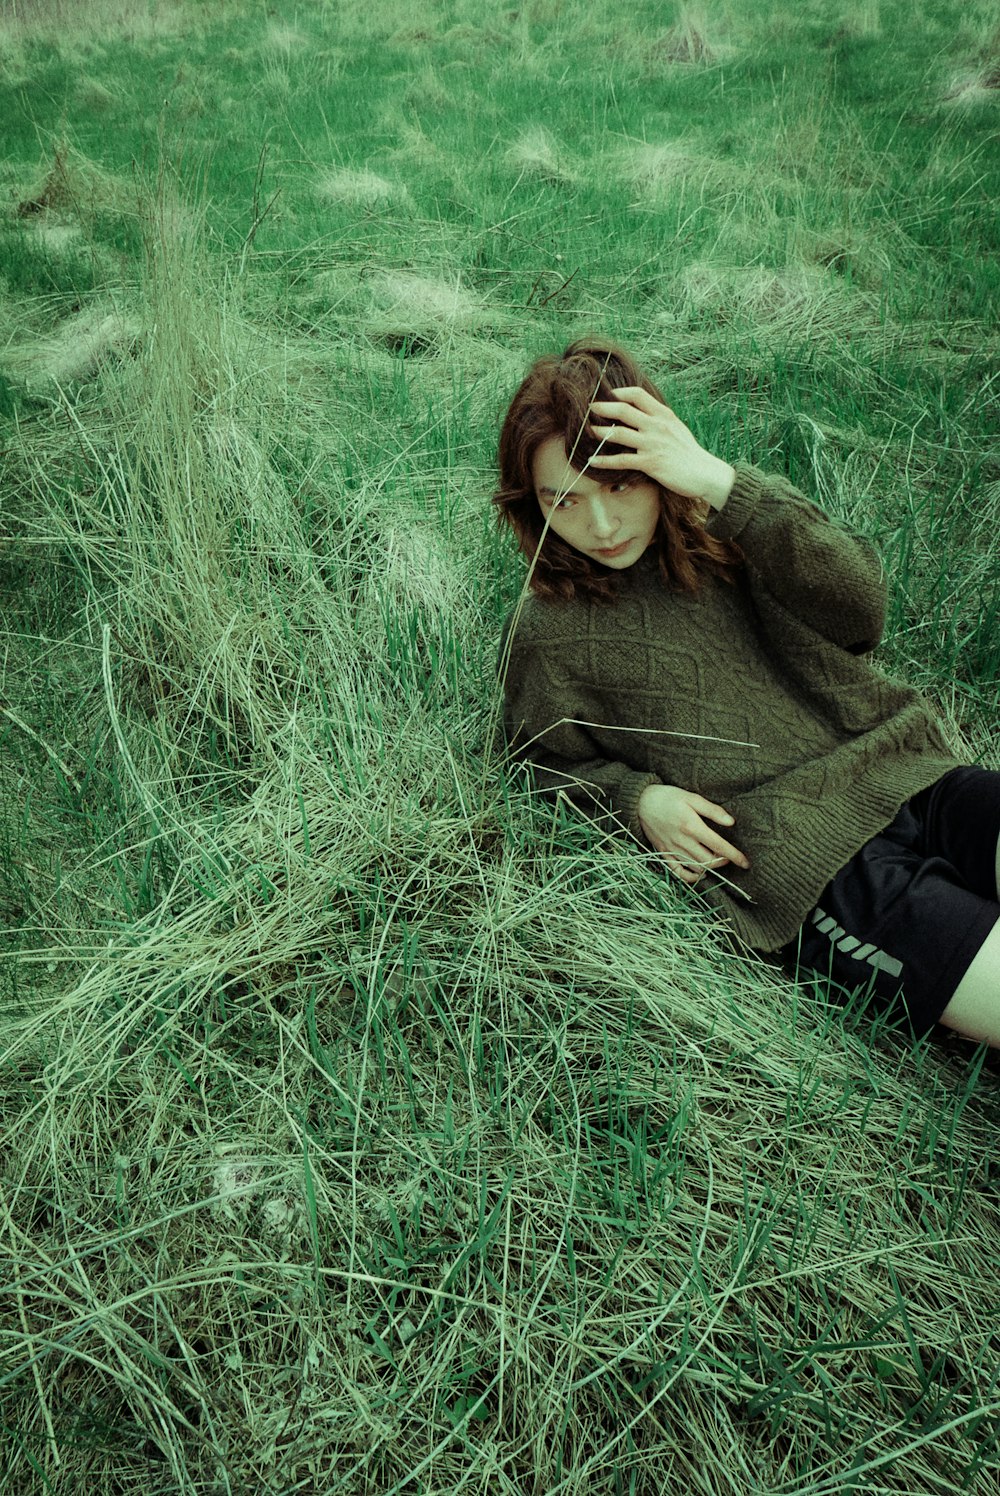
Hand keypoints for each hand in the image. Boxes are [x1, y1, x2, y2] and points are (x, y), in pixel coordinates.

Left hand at [587, 386, 734, 509]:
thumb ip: (658, 419)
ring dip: (600, 432)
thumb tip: (641, 413)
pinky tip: (592, 461)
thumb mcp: (676, 427)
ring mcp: (652, 444)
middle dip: (603, 408)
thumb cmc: (688, 452)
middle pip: (624, 410)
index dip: (619, 393)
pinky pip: (621, 460)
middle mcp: (656, 426)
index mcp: (663, 414)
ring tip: (589, 431)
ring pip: (619, 433)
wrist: (704, 473)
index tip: (607, 395)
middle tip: (589, 408)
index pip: (637, 394)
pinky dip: (604, 461)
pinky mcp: (650, 463)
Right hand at [637, 784, 749, 885]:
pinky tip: (698, 872)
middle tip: (726, 854)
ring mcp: (672, 850)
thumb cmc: (668, 797)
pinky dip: (690, 877)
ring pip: (696, 868)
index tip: (746, 863)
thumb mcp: (692, 798)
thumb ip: (712, 810)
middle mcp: (682, 841)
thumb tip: (731, 822)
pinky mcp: (663, 853)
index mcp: (692, 826)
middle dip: (722, 861)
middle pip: (709, 861)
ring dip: (709, 867)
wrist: (641, 802)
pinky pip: (678, 872)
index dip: (734, 856)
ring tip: (713, 859)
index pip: (719, 846)